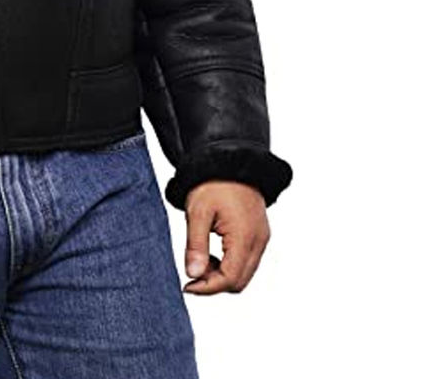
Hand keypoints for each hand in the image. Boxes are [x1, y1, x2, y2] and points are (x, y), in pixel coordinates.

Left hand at [182, 180, 270, 294]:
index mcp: (245, 238)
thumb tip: (193, 274)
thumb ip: (196, 246)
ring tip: (200, 258)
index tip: (187, 285)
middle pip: (239, 281)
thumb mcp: (198, 212)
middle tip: (192, 272)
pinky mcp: (259, 234)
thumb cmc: (213, 183)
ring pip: (244, 273)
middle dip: (214, 283)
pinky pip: (247, 260)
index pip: (230, 279)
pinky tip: (212, 251)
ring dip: (222, 274)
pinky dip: (230, 264)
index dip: (207, 287)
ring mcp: (261, 238)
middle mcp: (258, 242)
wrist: (230, 161)